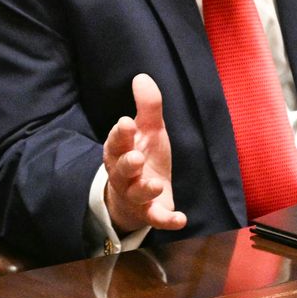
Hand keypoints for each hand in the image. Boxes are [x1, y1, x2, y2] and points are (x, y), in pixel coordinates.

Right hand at [102, 74, 185, 234]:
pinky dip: (167, 220)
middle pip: (121, 169)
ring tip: (155, 184)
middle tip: (136, 157)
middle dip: (128, 163)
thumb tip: (142, 76)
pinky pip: (156, 218)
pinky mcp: (150, 213)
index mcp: (120, 151)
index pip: (116, 141)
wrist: (133, 198)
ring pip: (136, 194)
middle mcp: (123, 174)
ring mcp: (136, 196)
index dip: (121, 134)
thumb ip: (148, 107)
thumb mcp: (147, 131)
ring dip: (145, 190)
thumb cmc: (141, 156)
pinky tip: (180, 219)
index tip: (127, 123)